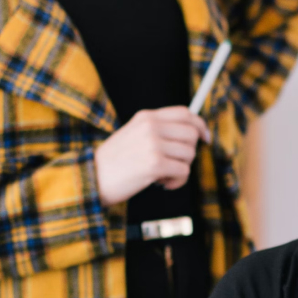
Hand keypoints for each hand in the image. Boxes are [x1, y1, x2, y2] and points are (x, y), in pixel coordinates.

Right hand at [94, 107, 210, 205]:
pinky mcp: (155, 164)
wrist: (92, 179)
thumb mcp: (134, 135)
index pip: (184, 113)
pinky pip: (184, 172)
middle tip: (174, 165)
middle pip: (192, 134)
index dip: (200, 125)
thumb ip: (158, 131)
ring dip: (181, 169)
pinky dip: (177, 182)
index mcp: (146, 117)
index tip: (205, 138)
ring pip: (189, 154)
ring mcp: (153, 144)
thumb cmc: (114, 163)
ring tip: (162, 176)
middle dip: (189, 153)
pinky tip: (161, 184)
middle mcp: (151, 126)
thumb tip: (191, 135)